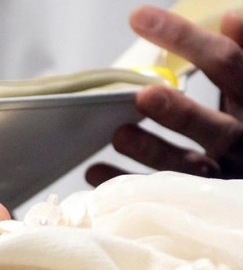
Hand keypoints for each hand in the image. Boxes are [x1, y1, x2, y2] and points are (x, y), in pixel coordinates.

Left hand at [87, 6, 242, 184]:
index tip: (139, 17)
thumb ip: (240, 57)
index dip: (185, 38)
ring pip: (188, 167)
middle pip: (216, 128)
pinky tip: (94, 170)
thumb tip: (232, 17)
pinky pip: (158, 194)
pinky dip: (125, 182)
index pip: (225, 63)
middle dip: (181, 112)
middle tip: (145, 96)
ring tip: (119, 135)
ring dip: (151, 151)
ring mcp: (221, 174)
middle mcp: (241, 139)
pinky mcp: (196, 200)